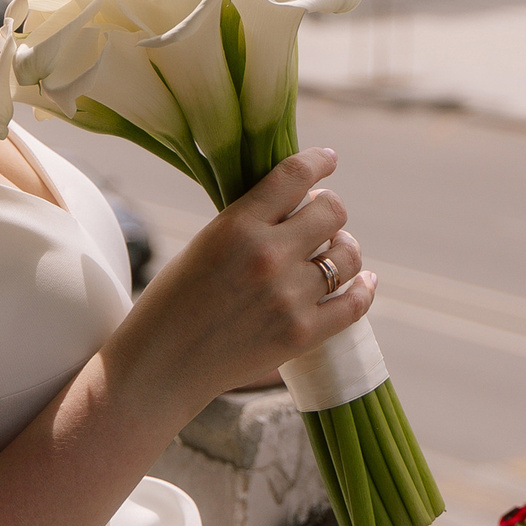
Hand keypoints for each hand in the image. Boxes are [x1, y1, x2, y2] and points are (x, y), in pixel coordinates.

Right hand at [104, 148, 375, 408]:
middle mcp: (268, 256)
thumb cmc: (175, 301)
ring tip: (335, 250)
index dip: (318, 161)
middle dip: (330, 208)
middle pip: (332, 211)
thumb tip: (297, 202)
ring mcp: (288, 297)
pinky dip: (364, 288)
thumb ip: (250, 223)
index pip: (294, 175)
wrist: (162, 366)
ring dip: (346, 247)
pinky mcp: (301, 334)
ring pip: (348, 255)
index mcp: (237, 226)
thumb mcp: (205, 244)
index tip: (328, 159)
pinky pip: (354, 303)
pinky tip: (364, 280)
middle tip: (321, 217)